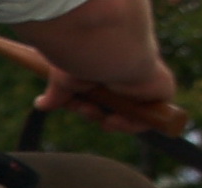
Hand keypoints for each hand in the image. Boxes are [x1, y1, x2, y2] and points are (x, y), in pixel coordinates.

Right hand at [35, 59, 178, 133]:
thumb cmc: (84, 56)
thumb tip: (40, 104)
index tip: (73, 104)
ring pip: (128, 114)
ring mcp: (145, 83)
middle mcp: (127, 74)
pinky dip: (132, 125)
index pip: (97, 95)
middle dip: (94, 113)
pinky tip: (114, 120)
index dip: (85, 105)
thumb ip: (57, 94)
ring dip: (110, 121)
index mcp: (106, 68)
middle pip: (111, 107)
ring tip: (98, 113)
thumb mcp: (64, 79)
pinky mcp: (161, 90)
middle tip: (86, 108)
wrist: (109, 48)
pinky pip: (150, 117)